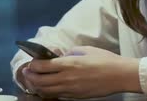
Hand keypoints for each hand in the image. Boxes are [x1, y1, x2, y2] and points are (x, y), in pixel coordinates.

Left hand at [22, 46, 140, 97]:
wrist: (119, 76)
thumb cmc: (105, 59)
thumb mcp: (86, 50)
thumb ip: (70, 53)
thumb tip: (60, 56)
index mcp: (69, 63)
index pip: (42, 66)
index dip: (33, 65)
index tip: (31, 62)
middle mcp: (67, 78)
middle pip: (40, 81)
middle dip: (30, 76)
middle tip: (27, 72)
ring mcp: (70, 90)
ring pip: (46, 91)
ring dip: (36, 86)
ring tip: (33, 81)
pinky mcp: (75, 97)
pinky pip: (56, 96)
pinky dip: (48, 92)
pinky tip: (47, 88)